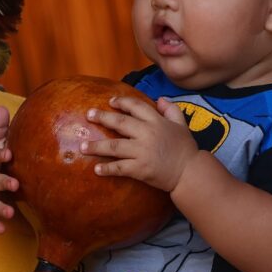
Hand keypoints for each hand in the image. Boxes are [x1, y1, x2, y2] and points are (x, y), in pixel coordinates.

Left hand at [82, 96, 197, 191]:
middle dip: (102, 117)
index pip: (135, 106)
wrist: (189, 173)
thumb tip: (160, 98)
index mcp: (156, 121)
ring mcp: (142, 151)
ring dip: (96, 146)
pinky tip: (96, 169)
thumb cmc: (185, 148)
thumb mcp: (182, 124)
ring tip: (82, 146)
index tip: (110, 101)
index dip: (121, 102)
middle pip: (120, 123)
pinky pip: (120, 168)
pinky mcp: (140, 169)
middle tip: (88, 114)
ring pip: (114, 146)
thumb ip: (171, 109)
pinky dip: (107, 169)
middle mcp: (147, 134)